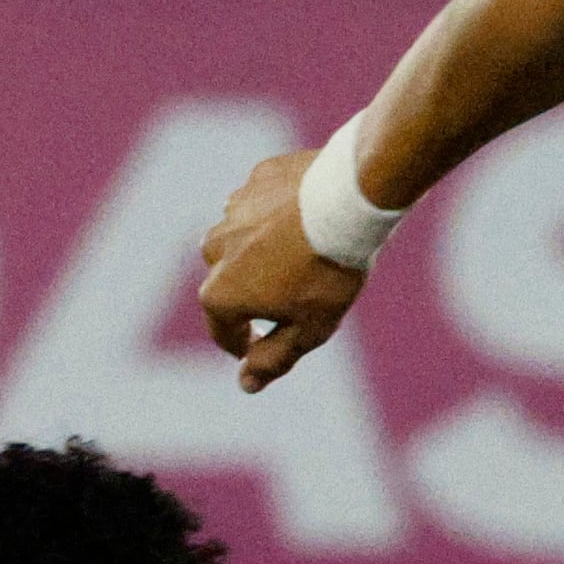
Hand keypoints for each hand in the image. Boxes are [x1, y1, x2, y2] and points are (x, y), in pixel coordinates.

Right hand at [198, 153, 368, 390]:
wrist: (350, 199)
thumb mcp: (308, 329)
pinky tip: (308, 220)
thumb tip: (246, 383)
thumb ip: (273, 359)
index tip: (269, 346)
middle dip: (256, 294)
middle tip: (299, 295)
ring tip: (306, 254)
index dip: (246, 346)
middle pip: (231, 284)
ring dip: (264, 252)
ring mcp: (231, 210)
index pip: (223, 332)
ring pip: (244, 241)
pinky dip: (278, 217)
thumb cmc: (328, 270)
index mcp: (219, 293)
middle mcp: (213, 250)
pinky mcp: (255, 180)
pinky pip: (262, 207)